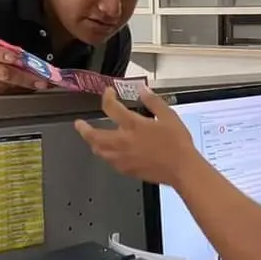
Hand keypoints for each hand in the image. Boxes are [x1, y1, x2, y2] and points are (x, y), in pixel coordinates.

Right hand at [0, 35, 50, 95]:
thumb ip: (2, 47)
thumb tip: (23, 56)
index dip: (5, 55)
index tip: (20, 59)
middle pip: (2, 73)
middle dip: (25, 78)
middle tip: (43, 81)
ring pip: (6, 84)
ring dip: (26, 85)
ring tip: (43, 84)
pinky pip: (3, 90)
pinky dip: (17, 88)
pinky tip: (28, 88)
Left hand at [74, 88, 197, 185]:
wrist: (182, 168)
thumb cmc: (177, 143)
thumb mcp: (169, 116)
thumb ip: (154, 101)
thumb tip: (143, 90)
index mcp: (133, 125)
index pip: (111, 108)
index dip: (106, 97)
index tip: (108, 93)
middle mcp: (123, 142)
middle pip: (94, 135)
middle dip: (83, 128)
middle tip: (79, 124)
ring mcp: (123, 157)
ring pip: (99, 150)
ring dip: (92, 143)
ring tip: (91, 139)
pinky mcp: (127, 169)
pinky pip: (109, 161)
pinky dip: (105, 155)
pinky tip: (108, 153)